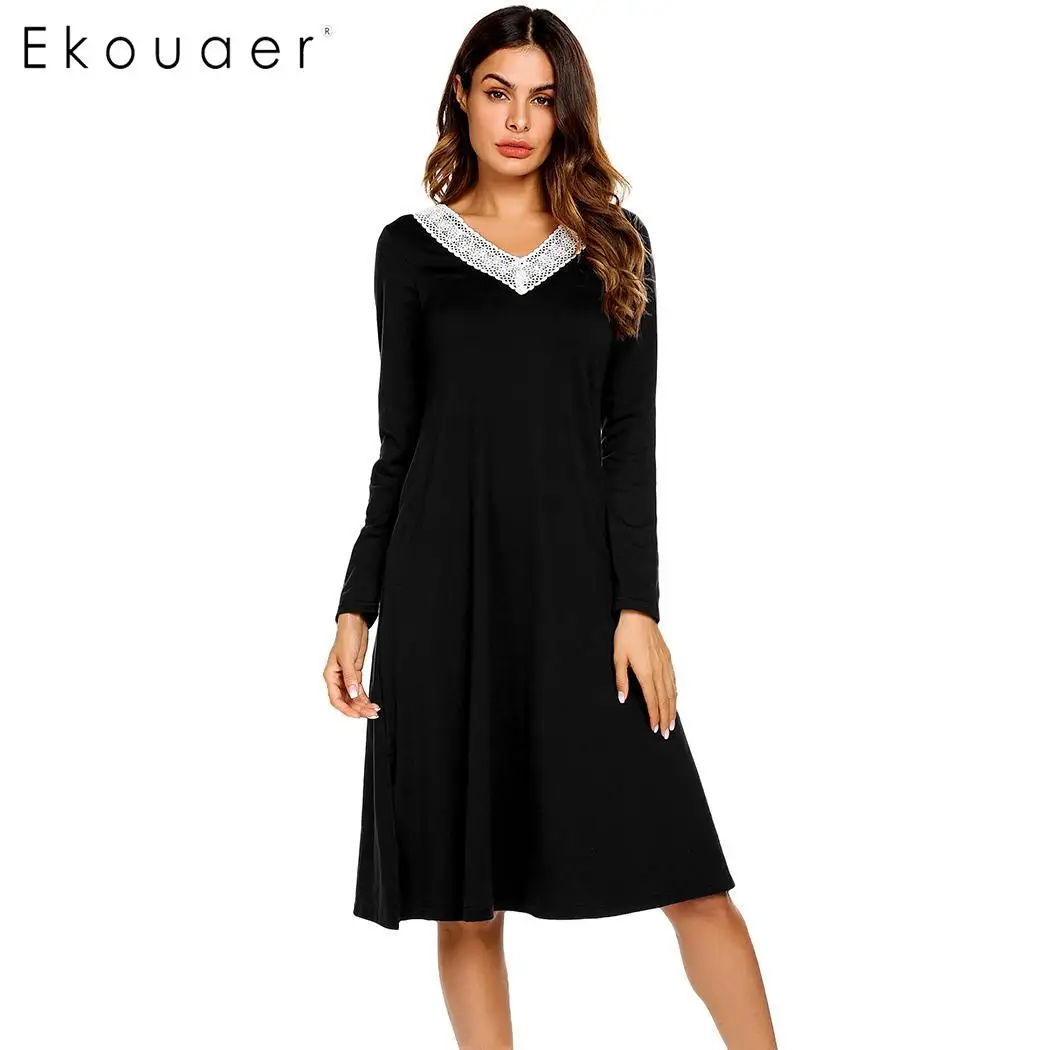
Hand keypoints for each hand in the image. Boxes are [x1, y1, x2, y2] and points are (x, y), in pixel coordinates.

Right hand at [324, 613, 381, 718]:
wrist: (355, 625)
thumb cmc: (346, 638)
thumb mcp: (348, 658)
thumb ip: (350, 678)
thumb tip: (354, 694)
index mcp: (330, 675)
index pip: (336, 699)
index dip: (346, 709)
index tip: (357, 715)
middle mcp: (337, 678)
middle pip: (346, 700)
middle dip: (358, 708)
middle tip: (370, 713)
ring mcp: (346, 677)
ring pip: (353, 696)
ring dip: (362, 704)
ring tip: (373, 710)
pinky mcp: (355, 673)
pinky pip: (359, 690)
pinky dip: (364, 697)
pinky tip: (371, 703)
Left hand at [613, 610, 676, 737]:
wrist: (639, 616)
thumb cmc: (626, 635)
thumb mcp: (618, 657)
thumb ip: (621, 679)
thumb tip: (622, 698)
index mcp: (646, 672)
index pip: (652, 699)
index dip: (654, 715)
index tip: (654, 728)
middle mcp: (658, 670)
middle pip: (665, 699)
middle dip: (666, 718)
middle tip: (665, 733)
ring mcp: (665, 664)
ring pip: (672, 691)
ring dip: (672, 709)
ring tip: (672, 723)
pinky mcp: (668, 658)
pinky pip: (673, 680)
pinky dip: (675, 693)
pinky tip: (675, 699)